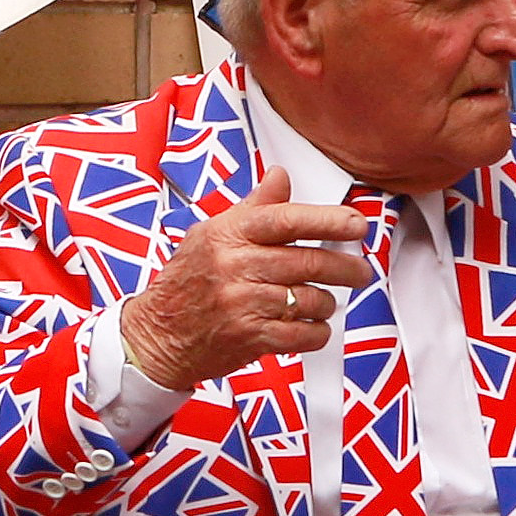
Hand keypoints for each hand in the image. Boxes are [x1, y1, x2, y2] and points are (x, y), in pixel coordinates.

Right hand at [115, 201, 376, 390]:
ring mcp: (242, 304)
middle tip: (359, 270)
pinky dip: (316, 332)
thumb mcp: (210, 233)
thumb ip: (252, 208)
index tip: (355, 224)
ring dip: (326, 303)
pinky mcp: (249, 338)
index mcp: (228, 235)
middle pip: (307, 262)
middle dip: (345, 267)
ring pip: (309, 300)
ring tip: (324, 301)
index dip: (327, 220)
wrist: (156, 334)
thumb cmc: (185, 282)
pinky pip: (301, 336)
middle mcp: (235, 267)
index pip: (286, 220)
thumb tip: (280, 177)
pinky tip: (312, 326)